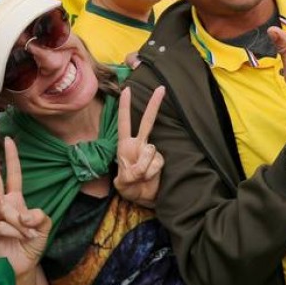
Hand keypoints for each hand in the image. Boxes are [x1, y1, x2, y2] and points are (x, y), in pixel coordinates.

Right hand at [0, 138, 50, 277]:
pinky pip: (0, 225)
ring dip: (20, 223)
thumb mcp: (44, 227)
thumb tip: (24, 214)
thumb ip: (40, 216)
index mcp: (15, 200)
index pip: (13, 175)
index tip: (8, 140)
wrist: (23, 266)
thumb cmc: (32, 244)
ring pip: (5, 210)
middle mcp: (1, 205)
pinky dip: (13, 231)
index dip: (11, 158)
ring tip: (28, 235)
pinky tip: (17, 239)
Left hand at [114, 87, 164, 207]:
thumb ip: (132, 173)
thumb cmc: (129, 187)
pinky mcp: (160, 160)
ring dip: (144, 168)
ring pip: (151, 151)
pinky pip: (157, 163)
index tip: (127, 90)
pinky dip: (151, 173)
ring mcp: (151, 152)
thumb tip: (144, 162)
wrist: (143, 197)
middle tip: (161, 87)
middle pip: (147, 122)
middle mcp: (139, 144)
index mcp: (125, 145)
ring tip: (139, 178)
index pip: (124, 123)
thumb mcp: (123, 183)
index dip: (125, 107)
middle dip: (154, 104)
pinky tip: (149, 178)